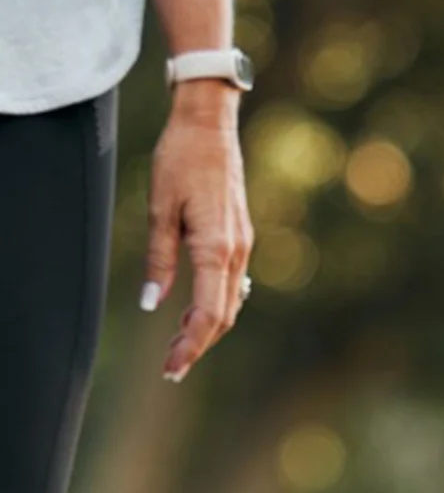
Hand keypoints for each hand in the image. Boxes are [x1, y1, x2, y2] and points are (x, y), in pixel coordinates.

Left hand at [142, 80, 252, 381]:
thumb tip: (152, 304)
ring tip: (179, 343)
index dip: (191, 346)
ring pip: (229, 303)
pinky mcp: (240, 239)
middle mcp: (236, 254)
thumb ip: (159, 259)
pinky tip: (196, 311)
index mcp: (216, 249)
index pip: (208, 314)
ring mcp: (243, 247)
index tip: (172, 367)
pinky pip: (232, 285)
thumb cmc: (180, 159)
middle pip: (222, 316)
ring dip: (206, 327)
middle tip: (171, 366)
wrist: (210, 125)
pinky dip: (215, 306)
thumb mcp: (159, 208)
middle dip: (198, 344)